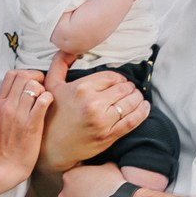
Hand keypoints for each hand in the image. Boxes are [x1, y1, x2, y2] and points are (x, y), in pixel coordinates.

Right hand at [0, 67, 52, 178]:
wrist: (6, 165)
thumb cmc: (8, 143)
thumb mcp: (2, 118)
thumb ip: (10, 102)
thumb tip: (26, 88)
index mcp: (0, 103)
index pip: (12, 74)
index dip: (27, 73)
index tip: (34, 83)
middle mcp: (8, 106)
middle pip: (24, 76)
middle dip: (37, 78)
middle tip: (43, 89)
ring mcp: (19, 115)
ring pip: (34, 86)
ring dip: (44, 89)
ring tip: (45, 101)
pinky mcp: (31, 125)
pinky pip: (43, 101)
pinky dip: (49, 99)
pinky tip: (49, 107)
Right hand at [39, 54, 147, 172]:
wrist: (51, 148)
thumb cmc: (52, 115)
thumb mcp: (51, 85)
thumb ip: (59, 63)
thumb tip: (70, 48)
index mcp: (82, 88)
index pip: (112, 77)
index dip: (119, 78)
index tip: (118, 82)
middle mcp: (93, 104)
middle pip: (124, 89)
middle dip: (129, 88)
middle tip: (128, 90)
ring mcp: (103, 121)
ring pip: (131, 103)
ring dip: (137, 98)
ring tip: (136, 97)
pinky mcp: (109, 136)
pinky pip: (133, 121)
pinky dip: (142, 112)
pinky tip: (144, 107)